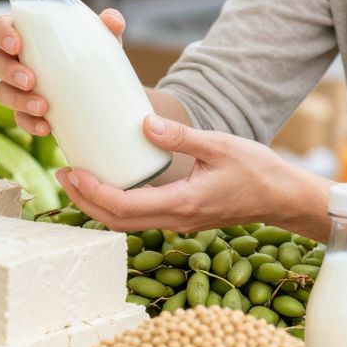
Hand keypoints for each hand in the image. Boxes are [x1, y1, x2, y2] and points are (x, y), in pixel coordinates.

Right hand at [0, 8, 125, 137]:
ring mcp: (16, 86)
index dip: (1, 34)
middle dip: (8, 71)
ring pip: (1, 91)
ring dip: (18, 100)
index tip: (17, 45)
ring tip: (43, 107)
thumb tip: (113, 21)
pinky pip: (19, 118)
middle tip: (30, 80)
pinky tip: (46, 128)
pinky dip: (29, 123)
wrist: (100, 90)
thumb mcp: (99, 39)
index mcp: (24, 33)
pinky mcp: (25, 111)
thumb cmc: (89, 52)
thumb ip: (107, 26)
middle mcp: (14, 58)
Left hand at [57, 115, 331, 238]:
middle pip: (115, 221)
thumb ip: (181, 136)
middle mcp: (176, 219)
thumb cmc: (258, 170)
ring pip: (125, 223)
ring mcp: (178, 222)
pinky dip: (116, 204)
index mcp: (182, 203)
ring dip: (97, 205)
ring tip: (77, 178)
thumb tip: (144, 122)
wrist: (284, 198)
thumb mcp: (220, 145)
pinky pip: (140, 217)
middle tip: (62, 174)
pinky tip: (110, 183)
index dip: (91, 191)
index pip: (123, 206)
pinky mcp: (182, 217)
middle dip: (83, 200)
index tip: (72, 171)